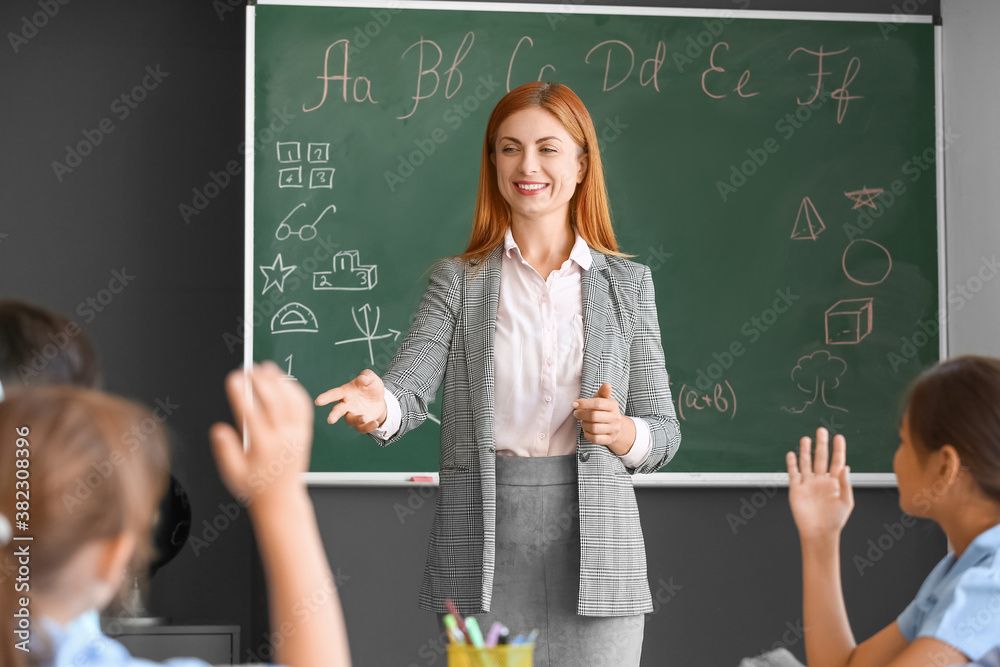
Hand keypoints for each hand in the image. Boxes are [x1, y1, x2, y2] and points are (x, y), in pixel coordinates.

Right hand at [210, 361, 313, 505]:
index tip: (233, 378)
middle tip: (248, 367)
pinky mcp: (305, 432)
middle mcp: (283, 439)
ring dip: (279, 381)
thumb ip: (225, 451)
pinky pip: (303, 406)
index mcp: (263, 448)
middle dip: (261, 381)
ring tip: (265, 367)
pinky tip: (283, 380)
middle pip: (275, 402)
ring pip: (291, 401)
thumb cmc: (254, 485)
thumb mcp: (232, 474)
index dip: (242, 394)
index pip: (251, 415)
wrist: (281, 498)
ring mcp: (297, 434)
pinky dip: (294, 390)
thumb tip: (218, 429)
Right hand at [314, 369, 387, 433]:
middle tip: (331, 420)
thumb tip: (362, 378)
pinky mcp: (361, 423)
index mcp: (345, 392)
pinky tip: (374, 423)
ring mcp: (353, 415)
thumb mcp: (371, 379)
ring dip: (356, 419)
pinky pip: (362, 428)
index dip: (326, 397)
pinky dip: (368, 426)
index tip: (318, 401)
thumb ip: (366, 376)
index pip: (334, 394)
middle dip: (334, 414)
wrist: (379, 399)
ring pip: (350, 420)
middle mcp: (347, 405)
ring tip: (363, 417)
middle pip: (338, 410)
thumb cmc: (370, 387)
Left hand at [572, 383, 634, 455]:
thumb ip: (602, 392)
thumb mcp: (604, 400)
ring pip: (593, 428)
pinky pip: (595, 438)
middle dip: (581, 414)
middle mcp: (615, 417)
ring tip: (582, 421)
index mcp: (613, 405)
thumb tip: (607, 385)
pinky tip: (586, 429)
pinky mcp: (609, 439)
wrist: (617, 427)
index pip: (597, 403)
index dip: (584, 403)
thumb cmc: (605, 410)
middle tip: (576, 413)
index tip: (574, 404)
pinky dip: (587, 434)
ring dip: (584, 424)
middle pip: (594, 416)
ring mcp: (613, 429)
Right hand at [787, 427, 853, 543]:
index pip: (837, 461)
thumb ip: (845, 484)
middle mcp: (821, 480)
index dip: (838, 449)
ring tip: (806, 438)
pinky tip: (792, 454)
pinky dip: (792, 463)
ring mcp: (808, 483)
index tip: (839, 437)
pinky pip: (794, 473)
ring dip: (806, 450)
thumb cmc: (835, 520)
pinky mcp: (796, 489)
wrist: (819, 533)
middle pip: (821, 458)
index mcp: (835, 482)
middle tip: (822, 430)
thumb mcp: (846, 502)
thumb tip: (846, 467)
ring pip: (806, 462)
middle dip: (821, 444)